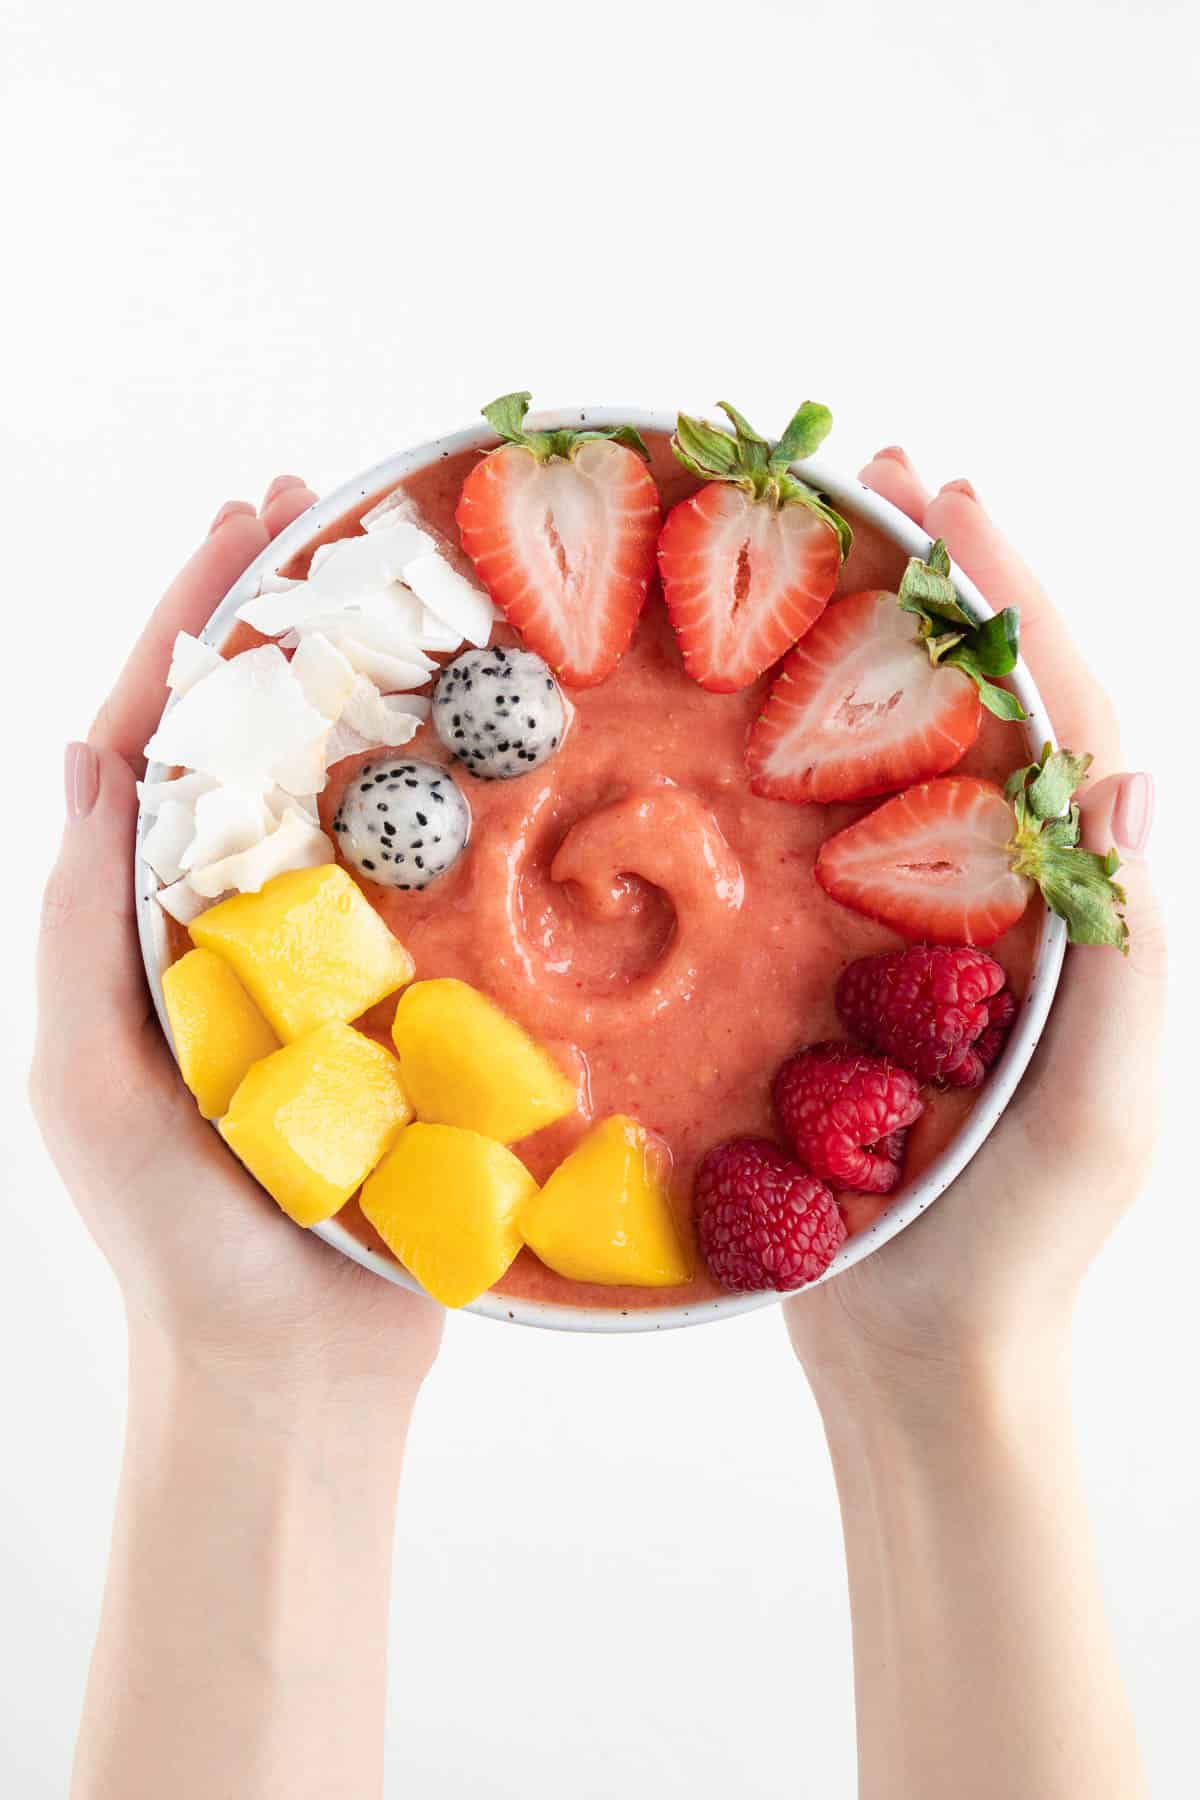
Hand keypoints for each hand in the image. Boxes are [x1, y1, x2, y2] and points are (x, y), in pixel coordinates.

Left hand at [31, 480, 442, 1394]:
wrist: (291, 1370)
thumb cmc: (176, 1237)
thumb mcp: (89, 1074)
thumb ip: (84, 924)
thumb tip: (84, 752)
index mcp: (150, 924)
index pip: (164, 743)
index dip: (196, 624)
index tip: (246, 522)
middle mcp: (241, 925)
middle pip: (263, 741)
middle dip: (286, 619)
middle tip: (328, 510)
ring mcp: (337, 965)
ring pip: (357, 802)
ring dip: (379, 691)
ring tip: (418, 588)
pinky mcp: (422, 1013)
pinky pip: (440, 893)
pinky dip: (460, 810)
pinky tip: (499, 747)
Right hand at [787, 453, 1165, 1408]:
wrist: (931, 1356)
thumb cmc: (1022, 1240)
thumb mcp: (1105, 1103)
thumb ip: (1134, 952)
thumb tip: (1133, 766)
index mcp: (1092, 912)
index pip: (1066, 718)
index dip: (1011, 601)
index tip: (946, 499)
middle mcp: (1020, 901)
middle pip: (993, 707)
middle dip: (946, 586)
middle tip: (874, 479)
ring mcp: (934, 934)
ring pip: (910, 759)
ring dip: (871, 646)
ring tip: (812, 551)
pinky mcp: (855, 977)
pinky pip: (833, 845)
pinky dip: (802, 755)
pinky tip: (748, 710)